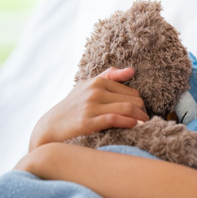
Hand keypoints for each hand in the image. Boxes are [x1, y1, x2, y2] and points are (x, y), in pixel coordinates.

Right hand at [29, 67, 149, 150]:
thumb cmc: (73, 107)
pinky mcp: (87, 122)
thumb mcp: (87, 86)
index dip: (141, 103)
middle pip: (133, 100)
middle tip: (146, 120)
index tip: (143, 112)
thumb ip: (109, 76)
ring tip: (144, 125)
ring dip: (140, 118)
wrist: (50, 127)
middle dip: (143, 111)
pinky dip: (129, 123)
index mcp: (98, 82)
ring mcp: (90, 106)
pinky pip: (115, 119)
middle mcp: (95, 91)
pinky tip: (134, 127)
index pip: (132, 92)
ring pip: (127, 108)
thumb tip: (132, 70)